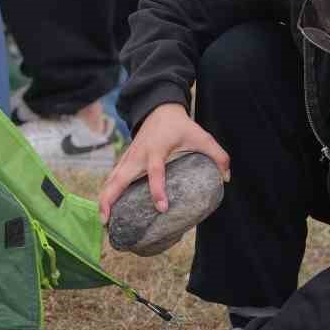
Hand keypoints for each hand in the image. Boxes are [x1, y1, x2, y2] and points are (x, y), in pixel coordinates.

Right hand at [97, 103, 229, 222]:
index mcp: (157, 149)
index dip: (158, 190)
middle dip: (111, 199)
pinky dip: (108, 192)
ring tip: (104, 221)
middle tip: (108, 221)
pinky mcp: (125, 160)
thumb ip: (217, 155)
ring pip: (111, 179)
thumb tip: (226, 178)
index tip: (162, 208)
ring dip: (105, 199)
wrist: (159, 108)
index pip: (155, 171)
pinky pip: (113, 178)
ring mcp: (128, 157)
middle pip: (119, 178)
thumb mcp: (202, 136)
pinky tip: (108, 208)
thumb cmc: (181, 125)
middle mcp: (138, 155)